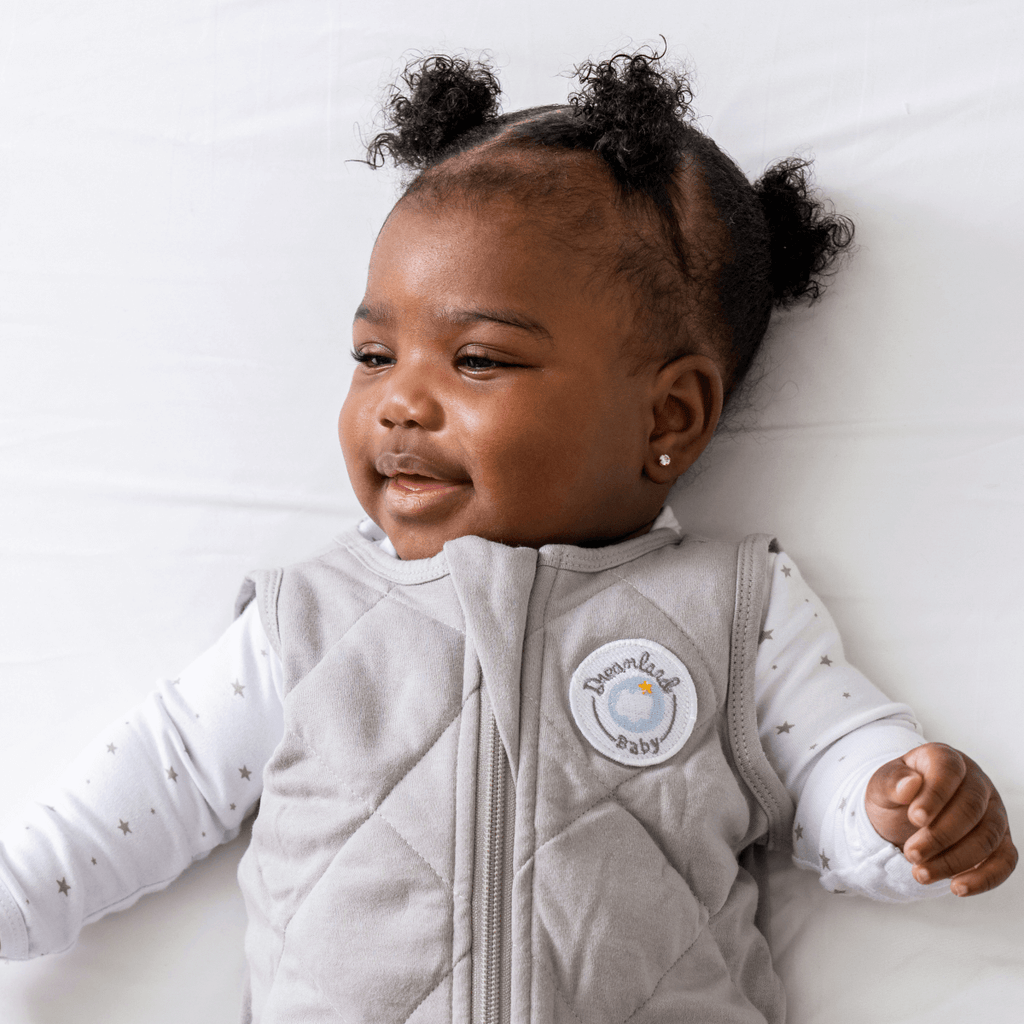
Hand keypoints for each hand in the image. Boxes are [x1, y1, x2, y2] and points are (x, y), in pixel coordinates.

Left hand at [865, 742, 1016, 895]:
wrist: (904, 816)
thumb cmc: (895, 795)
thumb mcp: (881, 786)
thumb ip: (891, 782)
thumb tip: (910, 784)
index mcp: (945, 758)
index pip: (949, 770)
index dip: (935, 795)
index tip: (914, 818)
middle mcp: (976, 782)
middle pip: (971, 809)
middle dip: (940, 836)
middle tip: (911, 854)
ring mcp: (993, 811)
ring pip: (987, 837)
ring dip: (955, 860)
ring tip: (920, 874)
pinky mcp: (1001, 841)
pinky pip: (1005, 861)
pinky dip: (984, 878)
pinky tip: (957, 888)